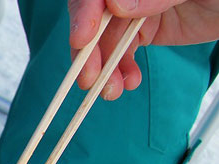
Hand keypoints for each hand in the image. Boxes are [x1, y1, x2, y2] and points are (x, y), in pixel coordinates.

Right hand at [69, 0, 218, 99]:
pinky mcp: (146, 29)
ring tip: (112, 90)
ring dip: (103, 69)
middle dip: (87, 50)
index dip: (84, 13)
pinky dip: (120, 70)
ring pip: (105, 39)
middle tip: (87, 77)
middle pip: (93, 17)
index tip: (82, 38)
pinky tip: (128, 82)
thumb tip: (116, 5)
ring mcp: (136, 8)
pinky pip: (123, 51)